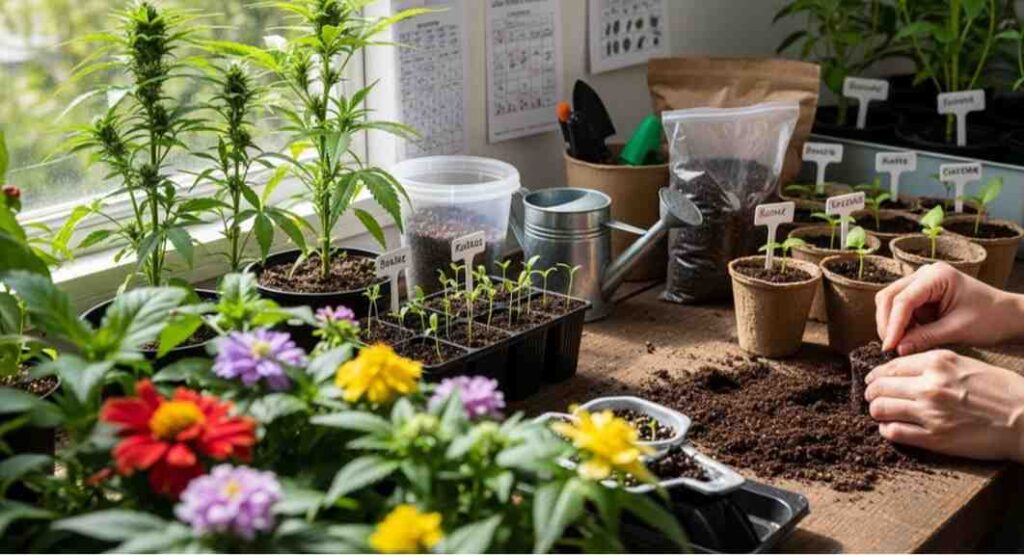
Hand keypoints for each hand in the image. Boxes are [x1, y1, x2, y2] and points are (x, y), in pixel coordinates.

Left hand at [865, 349, 1023, 461]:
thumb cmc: (1001, 390)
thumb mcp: (966, 363)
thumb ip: (933, 363)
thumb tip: (904, 368)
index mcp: (937, 363)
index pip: (890, 366)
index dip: (876, 375)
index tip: (873, 380)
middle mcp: (929, 386)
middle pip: (879, 387)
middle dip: (871, 392)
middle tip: (872, 397)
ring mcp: (930, 413)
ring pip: (880, 409)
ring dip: (876, 411)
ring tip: (880, 413)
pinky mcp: (934, 438)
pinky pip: (893, 432)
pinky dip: (887, 430)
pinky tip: (892, 428)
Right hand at [874, 262, 1023, 354]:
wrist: (1008, 317)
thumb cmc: (991, 319)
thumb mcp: (958, 330)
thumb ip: (925, 338)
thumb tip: (897, 349)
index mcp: (937, 276)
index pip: (902, 300)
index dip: (892, 325)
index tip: (888, 347)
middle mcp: (925, 275)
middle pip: (888, 297)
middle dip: (887, 324)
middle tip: (891, 348)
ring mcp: (921, 283)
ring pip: (890, 303)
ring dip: (892, 325)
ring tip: (902, 345)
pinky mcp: (921, 296)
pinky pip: (901, 310)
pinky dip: (901, 326)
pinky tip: (909, 340)